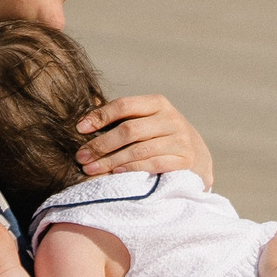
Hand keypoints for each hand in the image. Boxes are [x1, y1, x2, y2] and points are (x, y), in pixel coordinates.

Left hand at [77, 94, 213, 187]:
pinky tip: (116, 173)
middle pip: (129, 130)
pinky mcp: (184, 160)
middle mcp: (171, 119)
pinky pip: (152, 165)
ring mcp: (180, 140)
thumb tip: (87, 113)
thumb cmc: (160, 135)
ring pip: (138, 150)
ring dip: (111, 161)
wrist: (197, 155)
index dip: (100, 116)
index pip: (124, 105)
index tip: (80, 129)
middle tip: (81, 156)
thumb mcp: (146, 119)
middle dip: (101, 144)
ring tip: (91, 169)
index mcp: (158, 103)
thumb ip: (122, 115)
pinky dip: (132, 169)